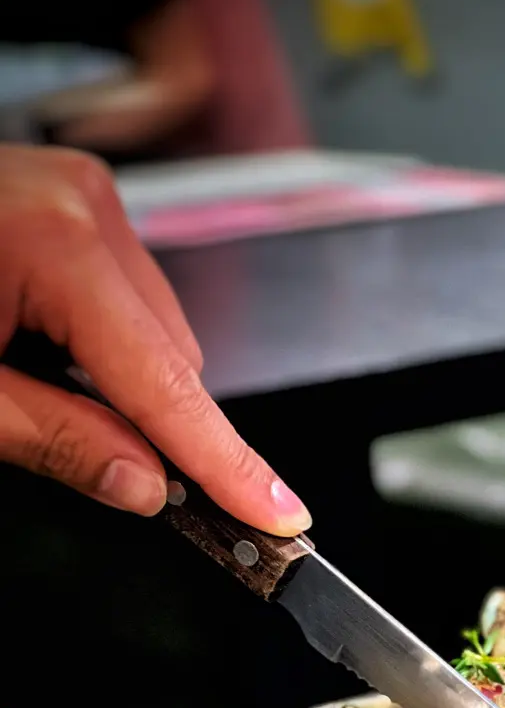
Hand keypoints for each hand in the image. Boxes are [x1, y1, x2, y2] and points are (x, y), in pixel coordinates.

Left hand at [0, 145, 310, 533]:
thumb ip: (60, 442)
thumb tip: (144, 484)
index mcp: (57, 246)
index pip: (168, 384)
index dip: (226, 461)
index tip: (276, 513)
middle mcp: (85, 205)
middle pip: (172, 355)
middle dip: (150, 421)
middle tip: (101, 463)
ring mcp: (79, 194)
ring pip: (153, 328)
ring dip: (119, 380)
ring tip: (23, 377)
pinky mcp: (67, 200)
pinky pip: (123, 295)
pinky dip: (98, 341)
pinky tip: (33, 345)